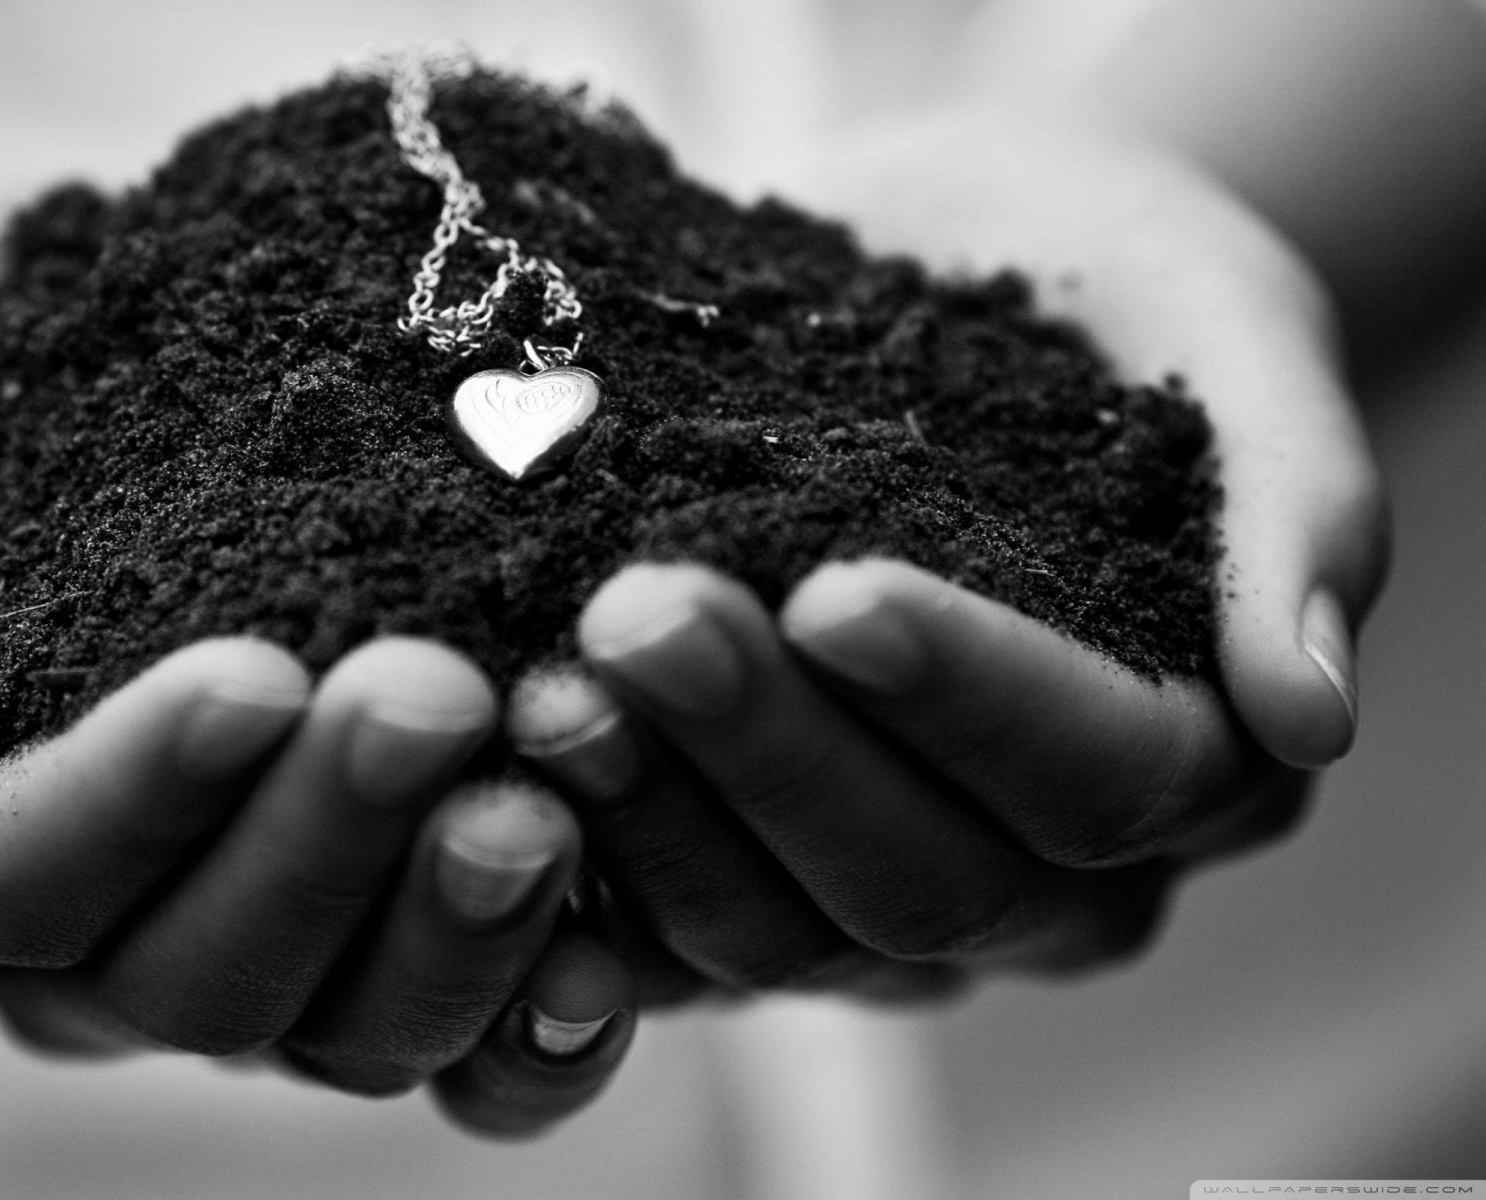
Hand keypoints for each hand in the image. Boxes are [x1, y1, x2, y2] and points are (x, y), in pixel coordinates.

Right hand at [0, 175, 633, 1136]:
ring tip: (541, 803)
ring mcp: (258, 946)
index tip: (251, 672)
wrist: (91, 316)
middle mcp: (95, 940)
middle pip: (199, 971)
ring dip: (450, 933)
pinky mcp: (391, 928)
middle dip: (321, 847)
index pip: (19, 878)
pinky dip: (537, 1024)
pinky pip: (466, 1040)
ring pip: (343, 1025)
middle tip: (431, 695)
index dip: (132, 798)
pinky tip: (612, 952)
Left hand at [509, 109, 1386, 997]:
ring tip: (542, 683)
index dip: (969, 699)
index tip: (838, 588)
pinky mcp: (734, 867)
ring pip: (769, 926)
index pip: (1093, 779)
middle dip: (769, 751)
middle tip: (638, 615)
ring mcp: (871, 887)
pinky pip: (654, 928)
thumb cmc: (1099, 288)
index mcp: (1183, 761)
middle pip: (913, 877)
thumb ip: (1298, 506)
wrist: (935, 260)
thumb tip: (1313, 710)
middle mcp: (1035, 868)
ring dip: (651, 811)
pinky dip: (572, 864)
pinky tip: (494, 768)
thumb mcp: (1232, 326)